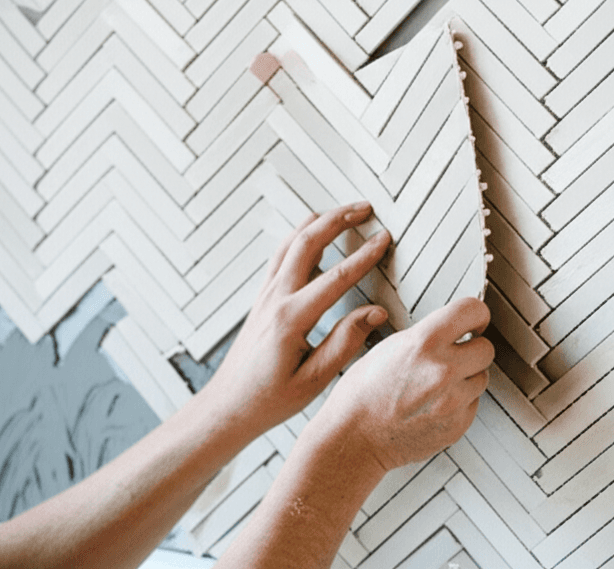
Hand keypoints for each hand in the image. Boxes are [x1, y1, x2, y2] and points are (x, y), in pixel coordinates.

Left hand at [204, 202, 391, 434]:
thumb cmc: (269, 400)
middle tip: (365, 208)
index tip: (384, 239)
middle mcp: (274, 299)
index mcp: (290, 319)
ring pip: (291, 243)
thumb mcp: (314, 380)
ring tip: (344, 213)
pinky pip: (281, 256)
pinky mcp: (261, 299)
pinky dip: (301, 238)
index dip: (364, 255)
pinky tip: (315, 238)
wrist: (229, 406)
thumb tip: (374, 314)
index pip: (335, 277)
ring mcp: (264, 295)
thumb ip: (345, 343)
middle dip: (338, 220)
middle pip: (307, 242)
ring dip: (318, 223)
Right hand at [317, 297, 494, 471]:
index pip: (473, 310)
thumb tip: (454, 331)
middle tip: (456, 354)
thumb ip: (427, 336)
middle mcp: (443, 370)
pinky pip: (472, 404)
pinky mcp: (457, 425)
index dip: (476, 315)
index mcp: (424, 343)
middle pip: (486, 348)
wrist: (354, 438)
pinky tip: (433, 404)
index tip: (476, 320)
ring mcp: (453, 401)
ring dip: (466, 377)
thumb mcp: (390, 347)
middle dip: (472, 349)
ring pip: (482, 377)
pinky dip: (459, 402)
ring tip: (437, 384)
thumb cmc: (363, 393)